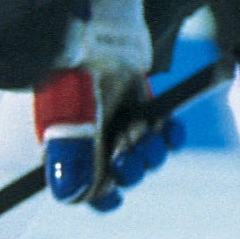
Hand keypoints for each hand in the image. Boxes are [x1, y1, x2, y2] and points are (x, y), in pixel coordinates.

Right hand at [33, 67, 186, 210]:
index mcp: (70, 152)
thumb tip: (71, 196)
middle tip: (126, 150)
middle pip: (123, 180)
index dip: (101, 195)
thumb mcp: (69, 118)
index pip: (87, 192)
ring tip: (139, 128)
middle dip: (130, 169)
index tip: (111, 189)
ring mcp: (124, 131)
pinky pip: (168, 140)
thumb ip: (71, 156)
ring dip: (149, 150)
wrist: (101, 41)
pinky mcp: (147, 116)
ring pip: (148, 162)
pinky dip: (170, 136)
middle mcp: (97, 146)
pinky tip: (165, 126)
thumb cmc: (76, 79)